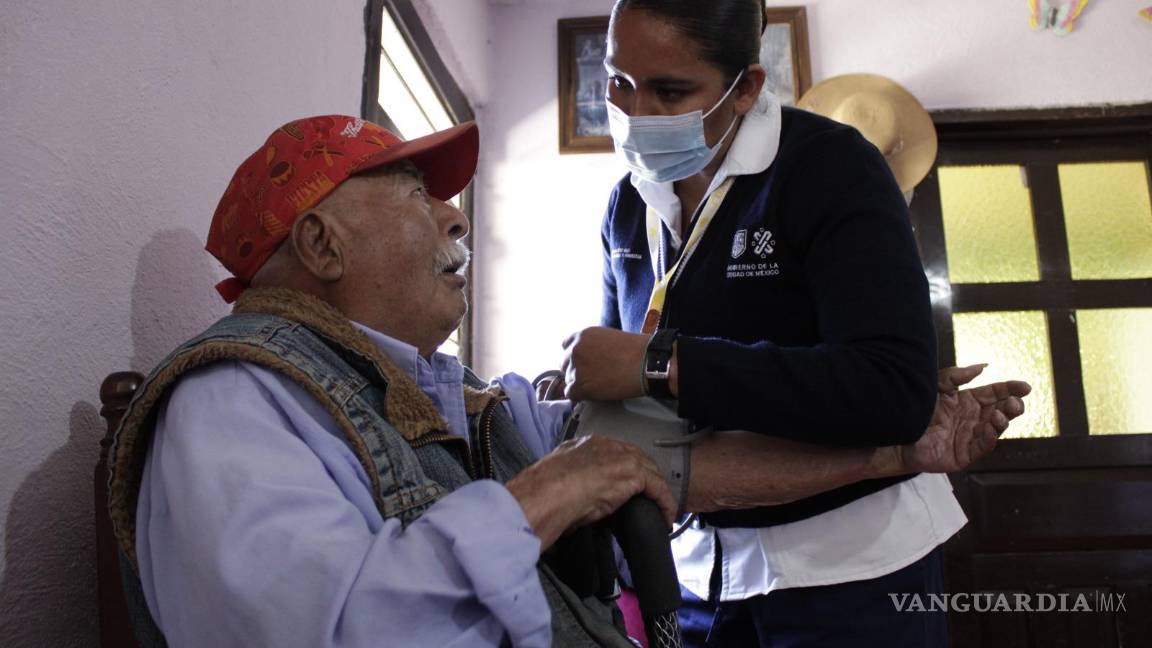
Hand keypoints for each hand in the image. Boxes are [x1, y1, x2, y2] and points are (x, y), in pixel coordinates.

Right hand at [505, 435, 676, 550]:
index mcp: (584, 444)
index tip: (631, 487)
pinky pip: (658, 488)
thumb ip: (573, 484)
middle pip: (637, 458)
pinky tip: (666, 517)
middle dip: (647, 478)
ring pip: (650, 472)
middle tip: (651, 498)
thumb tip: (580, 504)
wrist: (544, 495)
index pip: (615, 453)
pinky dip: (665, 503)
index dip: (626, 471)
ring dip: (658, 492)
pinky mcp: (632, 474)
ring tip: (662, 510)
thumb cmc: (542, 495)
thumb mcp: (558, 483)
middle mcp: (605, 445)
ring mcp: (620, 457)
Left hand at [561, 327, 648, 401]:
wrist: (646, 363)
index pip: (566, 347)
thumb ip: (593, 345)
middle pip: (565, 364)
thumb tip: (590, 357)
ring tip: (599, 385)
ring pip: (568, 380)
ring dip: (580, 383)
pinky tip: (594, 394)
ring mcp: (576, 368)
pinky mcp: (580, 386)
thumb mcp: (609, 337)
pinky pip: (571, 394)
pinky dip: (580, 396)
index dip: (576, 357)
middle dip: (577, 370)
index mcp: (582, 335)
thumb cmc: (636, 350)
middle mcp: (575, 349)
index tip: (584, 363)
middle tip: (593, 376)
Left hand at [899, 365, 1030, 472]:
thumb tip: (983, 366)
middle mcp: (972, 419)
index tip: (1025, 386)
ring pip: (995, 428)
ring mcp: (969, 437)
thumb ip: (957, 376)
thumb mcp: (936, 387)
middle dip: (1012, 406)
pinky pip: (983, 446)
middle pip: (1000, 411)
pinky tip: (993, 426)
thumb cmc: (914, 410)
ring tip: (1002, 413)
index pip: (994, 393)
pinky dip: (991, 436)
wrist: (896, 434)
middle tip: (1016, 402)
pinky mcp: (964, 454)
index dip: (1010, 389)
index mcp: (967, 401)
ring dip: (1003, 420)